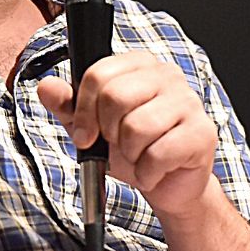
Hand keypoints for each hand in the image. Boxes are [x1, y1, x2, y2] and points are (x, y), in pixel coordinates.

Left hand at [37, 51, 217, 219]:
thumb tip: (47, 87)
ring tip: (138, 156)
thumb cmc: (133, 149)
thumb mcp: (93, 126)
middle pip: (115, 97)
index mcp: (139, 65)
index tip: (85, 133)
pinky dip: (147, 172)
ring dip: (129, 154)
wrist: (168, 185)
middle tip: (118, 144)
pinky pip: (158, 154)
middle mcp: (167, 76)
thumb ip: (68, 105)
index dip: (84, 109)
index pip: (98, 74)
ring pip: (137, 127)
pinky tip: (153, 171)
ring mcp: (189, 103)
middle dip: (108, 132)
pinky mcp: (202, 133)